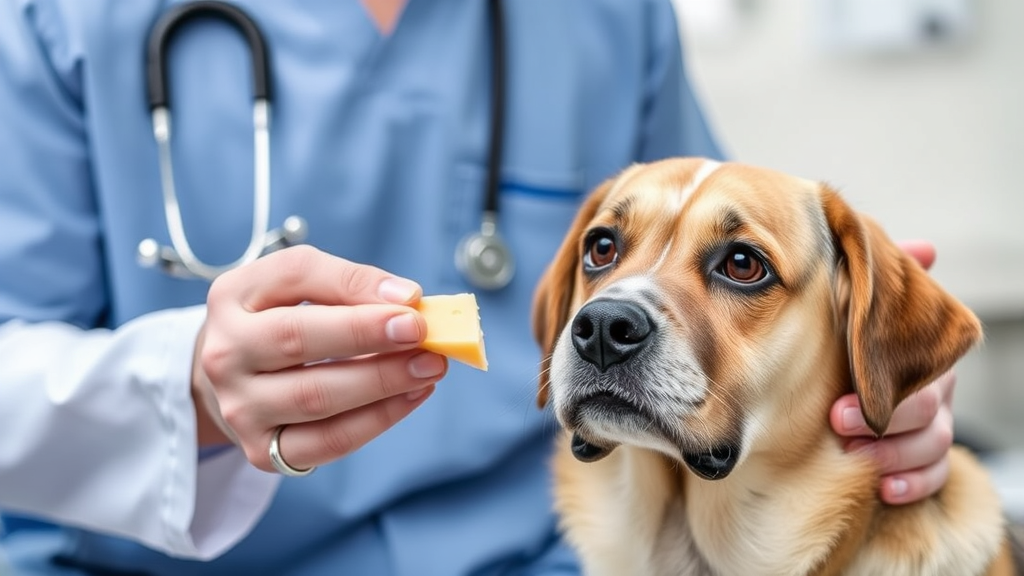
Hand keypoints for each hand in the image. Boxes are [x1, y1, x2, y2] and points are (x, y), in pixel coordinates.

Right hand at [191, 245, 447, 472]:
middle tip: (423, 335)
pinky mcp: (263, 451)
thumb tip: (405, 298)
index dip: (354, 287)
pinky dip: (377, 420)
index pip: (293, 278)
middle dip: (366, 335)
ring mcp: (240, 409)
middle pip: (297, 340)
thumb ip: (348, 281)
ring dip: (382, 382)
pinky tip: (411, 396)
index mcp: (232, 298)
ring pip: (316, 398)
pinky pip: (328, 441)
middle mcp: (225, 355)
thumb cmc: (278, 319)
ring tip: (429, 366)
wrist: (232, 377)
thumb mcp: (297, 284)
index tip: (409, 300)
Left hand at [829, 239, 954, 503]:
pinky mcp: (919, 460)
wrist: (816, 371)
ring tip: (856, 454)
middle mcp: (931, 387)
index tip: (846, 398)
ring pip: (934, 443)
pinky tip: (882, 488)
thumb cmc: (840, 332)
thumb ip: (879, 276)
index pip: (929, 364)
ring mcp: (929, 425)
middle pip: (930, 408)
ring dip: (893, 453)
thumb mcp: (855, 301)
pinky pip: (934, 476)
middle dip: (886, 419)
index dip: (893, 384)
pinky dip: (912, 483)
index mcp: (919, 349)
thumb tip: (926, 249)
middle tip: (838, 420)